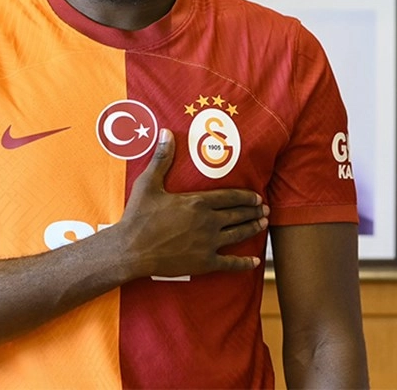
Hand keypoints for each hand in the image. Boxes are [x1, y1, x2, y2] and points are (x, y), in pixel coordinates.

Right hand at [117, 128, 268, 278]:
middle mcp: (208, 222)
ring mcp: (208, 243)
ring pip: (238, 235)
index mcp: (198, 202)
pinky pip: (230, 264)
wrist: (130, 250)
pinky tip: (255, 261)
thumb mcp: (149, 183)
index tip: (257, 197)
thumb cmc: (138, 216)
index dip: (247, 197)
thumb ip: (162, 158)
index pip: (231, 197)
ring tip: (263, 224)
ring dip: (253, 229)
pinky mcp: (204, 263)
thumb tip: (167, 133)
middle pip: (238, 215)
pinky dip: (244, 262)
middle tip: (266, 210)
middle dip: (254, 212)